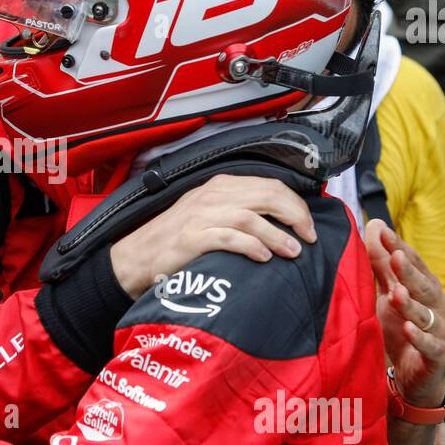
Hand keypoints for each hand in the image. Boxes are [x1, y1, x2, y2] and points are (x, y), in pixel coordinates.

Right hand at [110, 175, 317, 298]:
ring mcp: (201, 216)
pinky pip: (230, 238)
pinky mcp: (192, 238)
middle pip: (267, 196)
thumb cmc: (175, 240)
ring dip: (278, 235)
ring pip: (252, 217)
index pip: (270, 185)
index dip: (295, 204)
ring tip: (293, 251)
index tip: (308, 225)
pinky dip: (252, 246)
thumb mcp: (207, 214)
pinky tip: (264, 258)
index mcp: (219, 186)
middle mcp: (212, 196)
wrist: (136, 257)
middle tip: (308, 237)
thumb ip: (237, 210)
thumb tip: (277, 219)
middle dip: (295, 216)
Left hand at [365, 220, 444, 409]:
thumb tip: (374, 225)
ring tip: (397, 292)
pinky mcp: (438, 356)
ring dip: (411, 304)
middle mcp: (437, 306)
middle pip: (423, 285)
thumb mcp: (387, 293)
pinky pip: (430, 346)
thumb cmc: (401, 328)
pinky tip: (408, 329)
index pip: (413, 262)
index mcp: (426, 287)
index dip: (398, 247)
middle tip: (395, 255)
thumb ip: (382, 263)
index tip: (381, 231)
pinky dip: (419, 338)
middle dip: (409, 271)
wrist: (415, 376)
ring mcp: (439, 331)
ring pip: (426, 315)